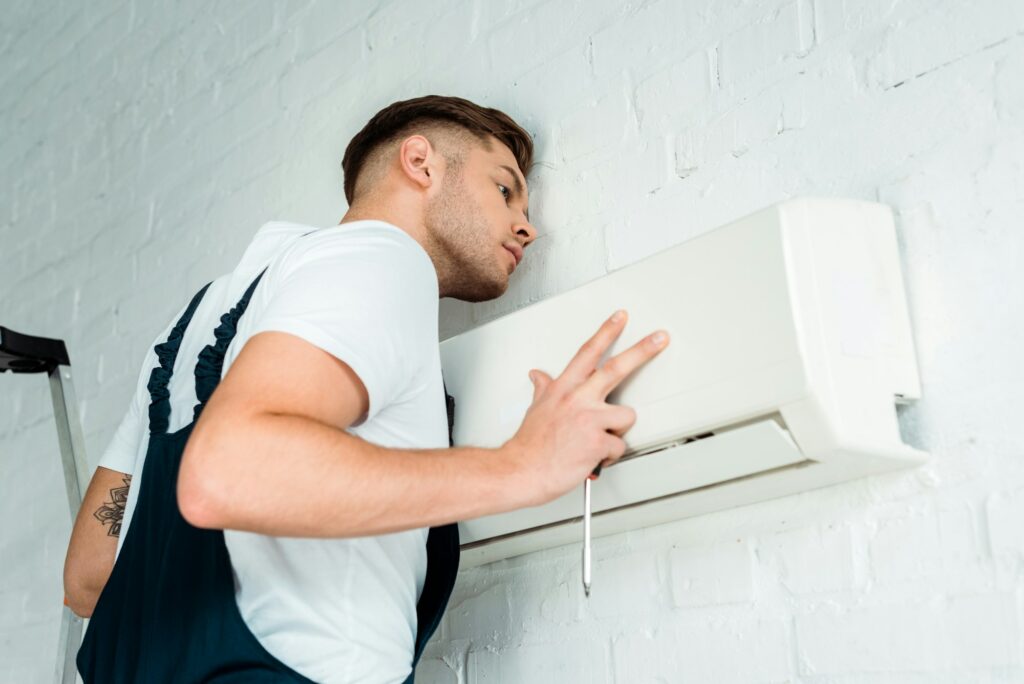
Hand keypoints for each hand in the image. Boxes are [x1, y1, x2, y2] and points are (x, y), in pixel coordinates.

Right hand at [502, 310, 668, 506]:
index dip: (606, 332)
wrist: (521, 470)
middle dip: (642, 350)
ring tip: (597, 440)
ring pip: (626, 416)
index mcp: (562, 388)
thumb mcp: (535, 408)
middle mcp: (576, 399)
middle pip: (616, 368)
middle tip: (659, 338)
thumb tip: (538, 376)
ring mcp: (588, 419)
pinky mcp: (597, 442)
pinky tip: (593, 457)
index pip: (588, 352)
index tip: (620, 318)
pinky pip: (619, 446)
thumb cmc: (529, 444)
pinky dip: (608, 456)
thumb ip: (542, 389)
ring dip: (616, 431)